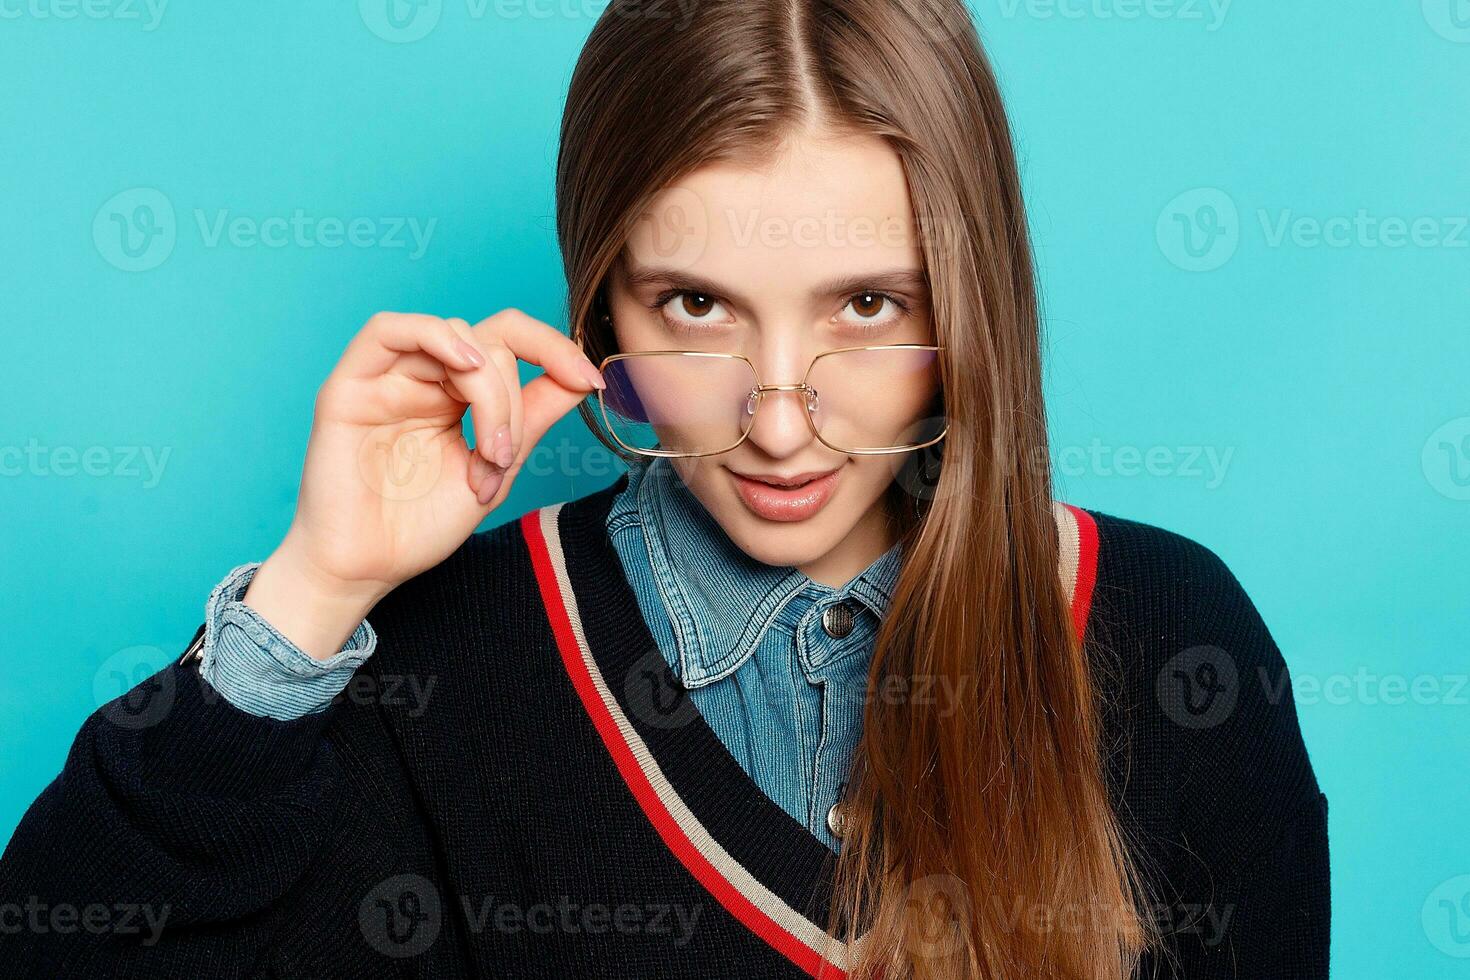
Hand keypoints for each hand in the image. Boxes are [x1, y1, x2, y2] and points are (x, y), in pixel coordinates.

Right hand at [244, 310, 603, 657]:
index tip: (591, 379)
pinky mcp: (349, 386)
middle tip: (504, 456)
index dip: (554, 349)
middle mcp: (425, 379)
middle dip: (513, 399)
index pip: (510, 343)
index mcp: (458, 395)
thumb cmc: (420, 527)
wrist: (366, 570)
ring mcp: (387, 378)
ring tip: (487, 448)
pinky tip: (465, 366)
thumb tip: (582, 376)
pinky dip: (434, 334)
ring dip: (487, 387)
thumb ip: (533, 418)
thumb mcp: (498, 468)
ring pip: (454, 334)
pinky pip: (386, 330)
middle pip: (490, 340)